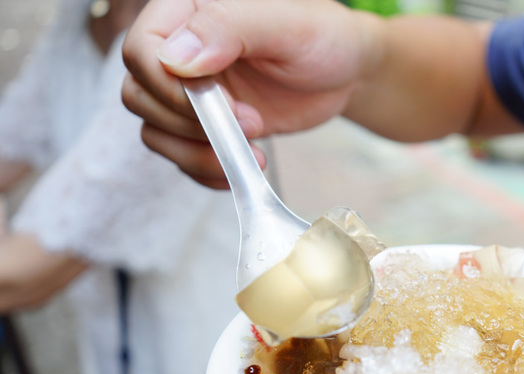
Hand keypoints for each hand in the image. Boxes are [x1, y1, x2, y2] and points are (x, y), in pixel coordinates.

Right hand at [121, 0, 379, 186]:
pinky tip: (244, 166)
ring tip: (254, 149)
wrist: (345, 72)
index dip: (171, 88)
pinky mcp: (204, 123)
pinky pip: (179, 154)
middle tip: (252, 124)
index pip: (141, 51)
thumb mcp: (286, 24)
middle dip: (193, 123)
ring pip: (153, 130)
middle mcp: (177, 49)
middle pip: (140, 95)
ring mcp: (188, 90)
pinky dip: (207, 170)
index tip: (223, 104)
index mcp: (186, 12)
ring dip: (198, 153)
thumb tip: (176, 58)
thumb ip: (229, 28)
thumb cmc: (322, 37)